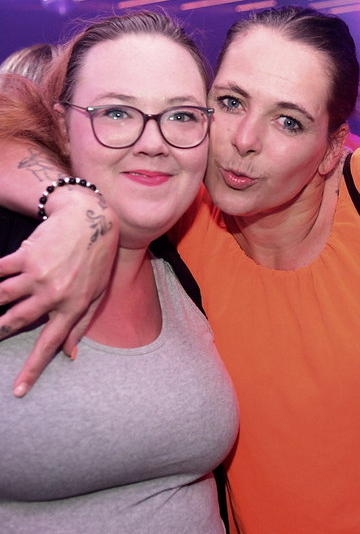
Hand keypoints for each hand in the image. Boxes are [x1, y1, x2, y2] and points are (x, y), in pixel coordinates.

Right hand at [0, 188, 117, 395]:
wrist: (92, 220)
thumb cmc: (97, 258)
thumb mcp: (98, 293)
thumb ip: (82, 325)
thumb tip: (70, 354)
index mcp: (74, 306)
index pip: (50, 344)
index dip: (33, 369)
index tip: (18, 391)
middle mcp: (54, 294)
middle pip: (15, 322)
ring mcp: (38, 275)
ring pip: (0, 299)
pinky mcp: (25, 257)